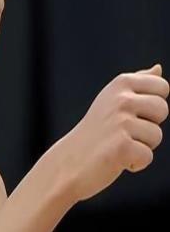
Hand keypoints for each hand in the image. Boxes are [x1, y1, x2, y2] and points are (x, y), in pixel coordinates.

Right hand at [58, 64, 168, 202]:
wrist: (70, 159)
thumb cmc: (95, 131)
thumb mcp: (112, 99)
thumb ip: (137, 83)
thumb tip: (158, 68)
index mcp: (120, 83)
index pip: (161, 86)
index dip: (151, 104)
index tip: (131, 112)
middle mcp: (121, 99)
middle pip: (162, 109)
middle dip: (149, 125)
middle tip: (123, 131)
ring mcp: (121, 121)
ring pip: (156, 135)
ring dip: (141, 146)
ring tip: (118, 144)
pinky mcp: (122, 145)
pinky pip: (147, 156)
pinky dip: (134, 163)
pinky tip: (116, 158)